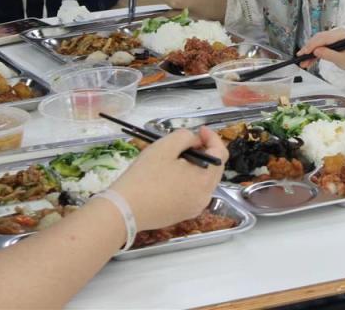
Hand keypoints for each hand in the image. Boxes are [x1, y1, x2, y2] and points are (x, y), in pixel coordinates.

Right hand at [110, 127, 227, 229]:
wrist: (124, 210)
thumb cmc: (145, 176)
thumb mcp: (165, 147)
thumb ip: (185, 137)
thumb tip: (195, 141)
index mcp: (205, 180)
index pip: (220, 154)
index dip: (212, 138)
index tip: (199, 130)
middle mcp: (205, 197)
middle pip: (214, 169)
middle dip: (205, 151)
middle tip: (188, 142)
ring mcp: (194, 208)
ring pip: (203, 181)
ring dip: (196, 166)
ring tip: (177, 158)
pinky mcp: (183, 215)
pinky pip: (193, 193)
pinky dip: (188, 180)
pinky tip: (171, 176)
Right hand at [298, 27, 344, 74]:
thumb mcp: (341, 60)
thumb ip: (328, 55)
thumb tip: (316, 51)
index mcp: (341, 34)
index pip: (322, 38)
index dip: (311, 46)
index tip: (303, 53)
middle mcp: (337, 33)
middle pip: (318, 39)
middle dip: (308, 49)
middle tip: (300, 58)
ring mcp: (334, 37)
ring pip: (318, 43)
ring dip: (310, 52)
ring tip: (304, 63)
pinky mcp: (333, 42)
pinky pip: (321, 46)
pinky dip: (315, 53)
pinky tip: (309, 61)